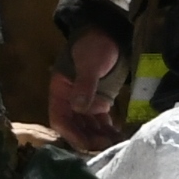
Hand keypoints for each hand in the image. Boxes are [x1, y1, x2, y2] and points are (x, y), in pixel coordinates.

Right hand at [46, 27, 122, 152]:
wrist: (109, 31)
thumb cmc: (94, 45)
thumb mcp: (89, 63)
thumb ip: (84, 84)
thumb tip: (79, 107)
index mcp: (60, 91)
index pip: (60, 120)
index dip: (71, 134)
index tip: (86, 144)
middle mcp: (70, 101)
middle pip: (76, 127)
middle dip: (89, 139)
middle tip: (106, 147)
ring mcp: (85, 102)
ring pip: (89, 126)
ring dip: (100, 137)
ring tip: (115, 144)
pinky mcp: (99, 101)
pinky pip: (101, 120)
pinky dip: (108, 129)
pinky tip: (118, 136)